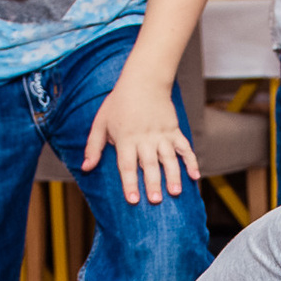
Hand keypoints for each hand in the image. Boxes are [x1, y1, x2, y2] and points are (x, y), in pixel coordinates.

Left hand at [84, 77, 196, 204]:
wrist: (144, 80)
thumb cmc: (119, 102)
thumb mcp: (101, 122)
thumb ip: (94, 146)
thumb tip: (86, 167)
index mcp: (125, 138)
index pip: (127, 165)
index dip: (130, 183)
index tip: (133, 199)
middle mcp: (144, 138)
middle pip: (149, 164)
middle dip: (153, 183)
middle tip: (156, 201)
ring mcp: (161, 134)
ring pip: (168, 158)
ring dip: (173, 175)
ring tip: (176, 192)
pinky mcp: (174, 130)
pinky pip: (184, 147)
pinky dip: (191, 161)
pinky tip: (195, 175)